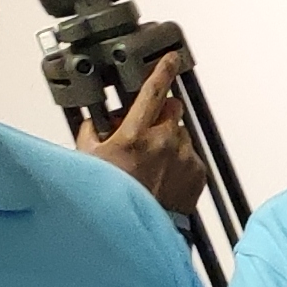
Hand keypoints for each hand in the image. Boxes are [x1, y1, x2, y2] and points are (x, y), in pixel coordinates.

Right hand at [92, 51, 210, 217]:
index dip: (162, 70)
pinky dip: (178, 160)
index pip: (153, 91)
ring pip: (181, 133)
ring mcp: (184, 157)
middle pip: (172, 108)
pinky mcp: (197, 173)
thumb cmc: (112, 196)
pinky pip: (190, 156)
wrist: (137, 229)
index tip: (170, 57)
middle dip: (160, 112)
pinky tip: (163, 176)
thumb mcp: (89, 160)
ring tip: (151, 162)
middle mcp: (164, 142)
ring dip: (168, 139)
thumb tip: (95, 122)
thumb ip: (91, 133)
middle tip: (145, 130)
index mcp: (135, 134)